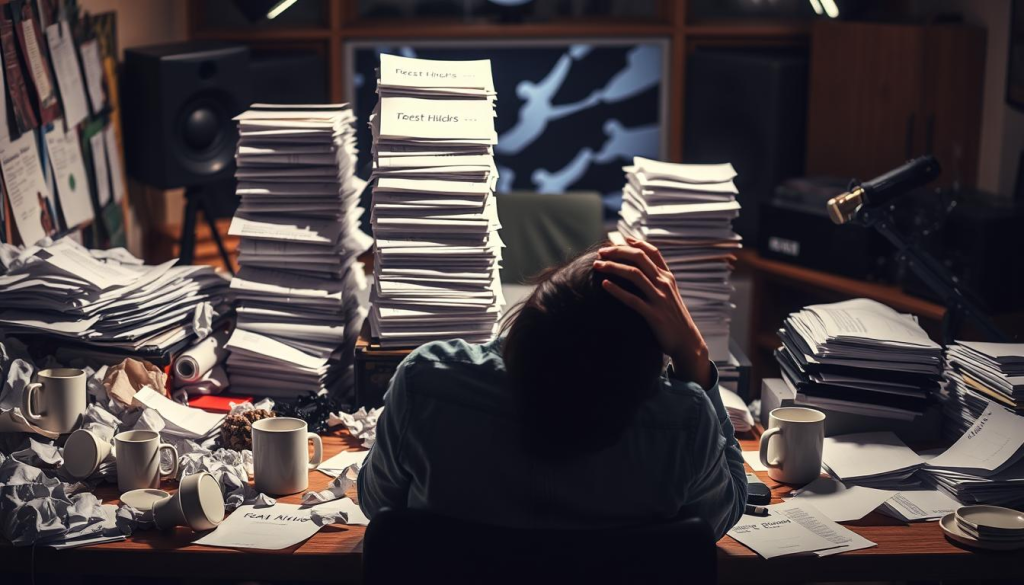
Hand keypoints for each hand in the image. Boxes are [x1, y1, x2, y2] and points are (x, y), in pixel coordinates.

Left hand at [593, 237, 711, 388]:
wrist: (687, 341)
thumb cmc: (674, 318)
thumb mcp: (670, 295)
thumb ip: (658, 280)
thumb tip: (641, 269)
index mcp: (668, 277)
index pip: (653, 252)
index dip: (636, 243)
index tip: (621, 239)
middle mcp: (664, 284)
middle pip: (639, 258)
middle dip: (618, 251)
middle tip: (601, 251)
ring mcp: (659, 298)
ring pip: (634, 274)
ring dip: (613, 267)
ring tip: (597, 265)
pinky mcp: (654, 315)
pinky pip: (632, 299)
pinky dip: (617, 290)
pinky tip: (604, 285)